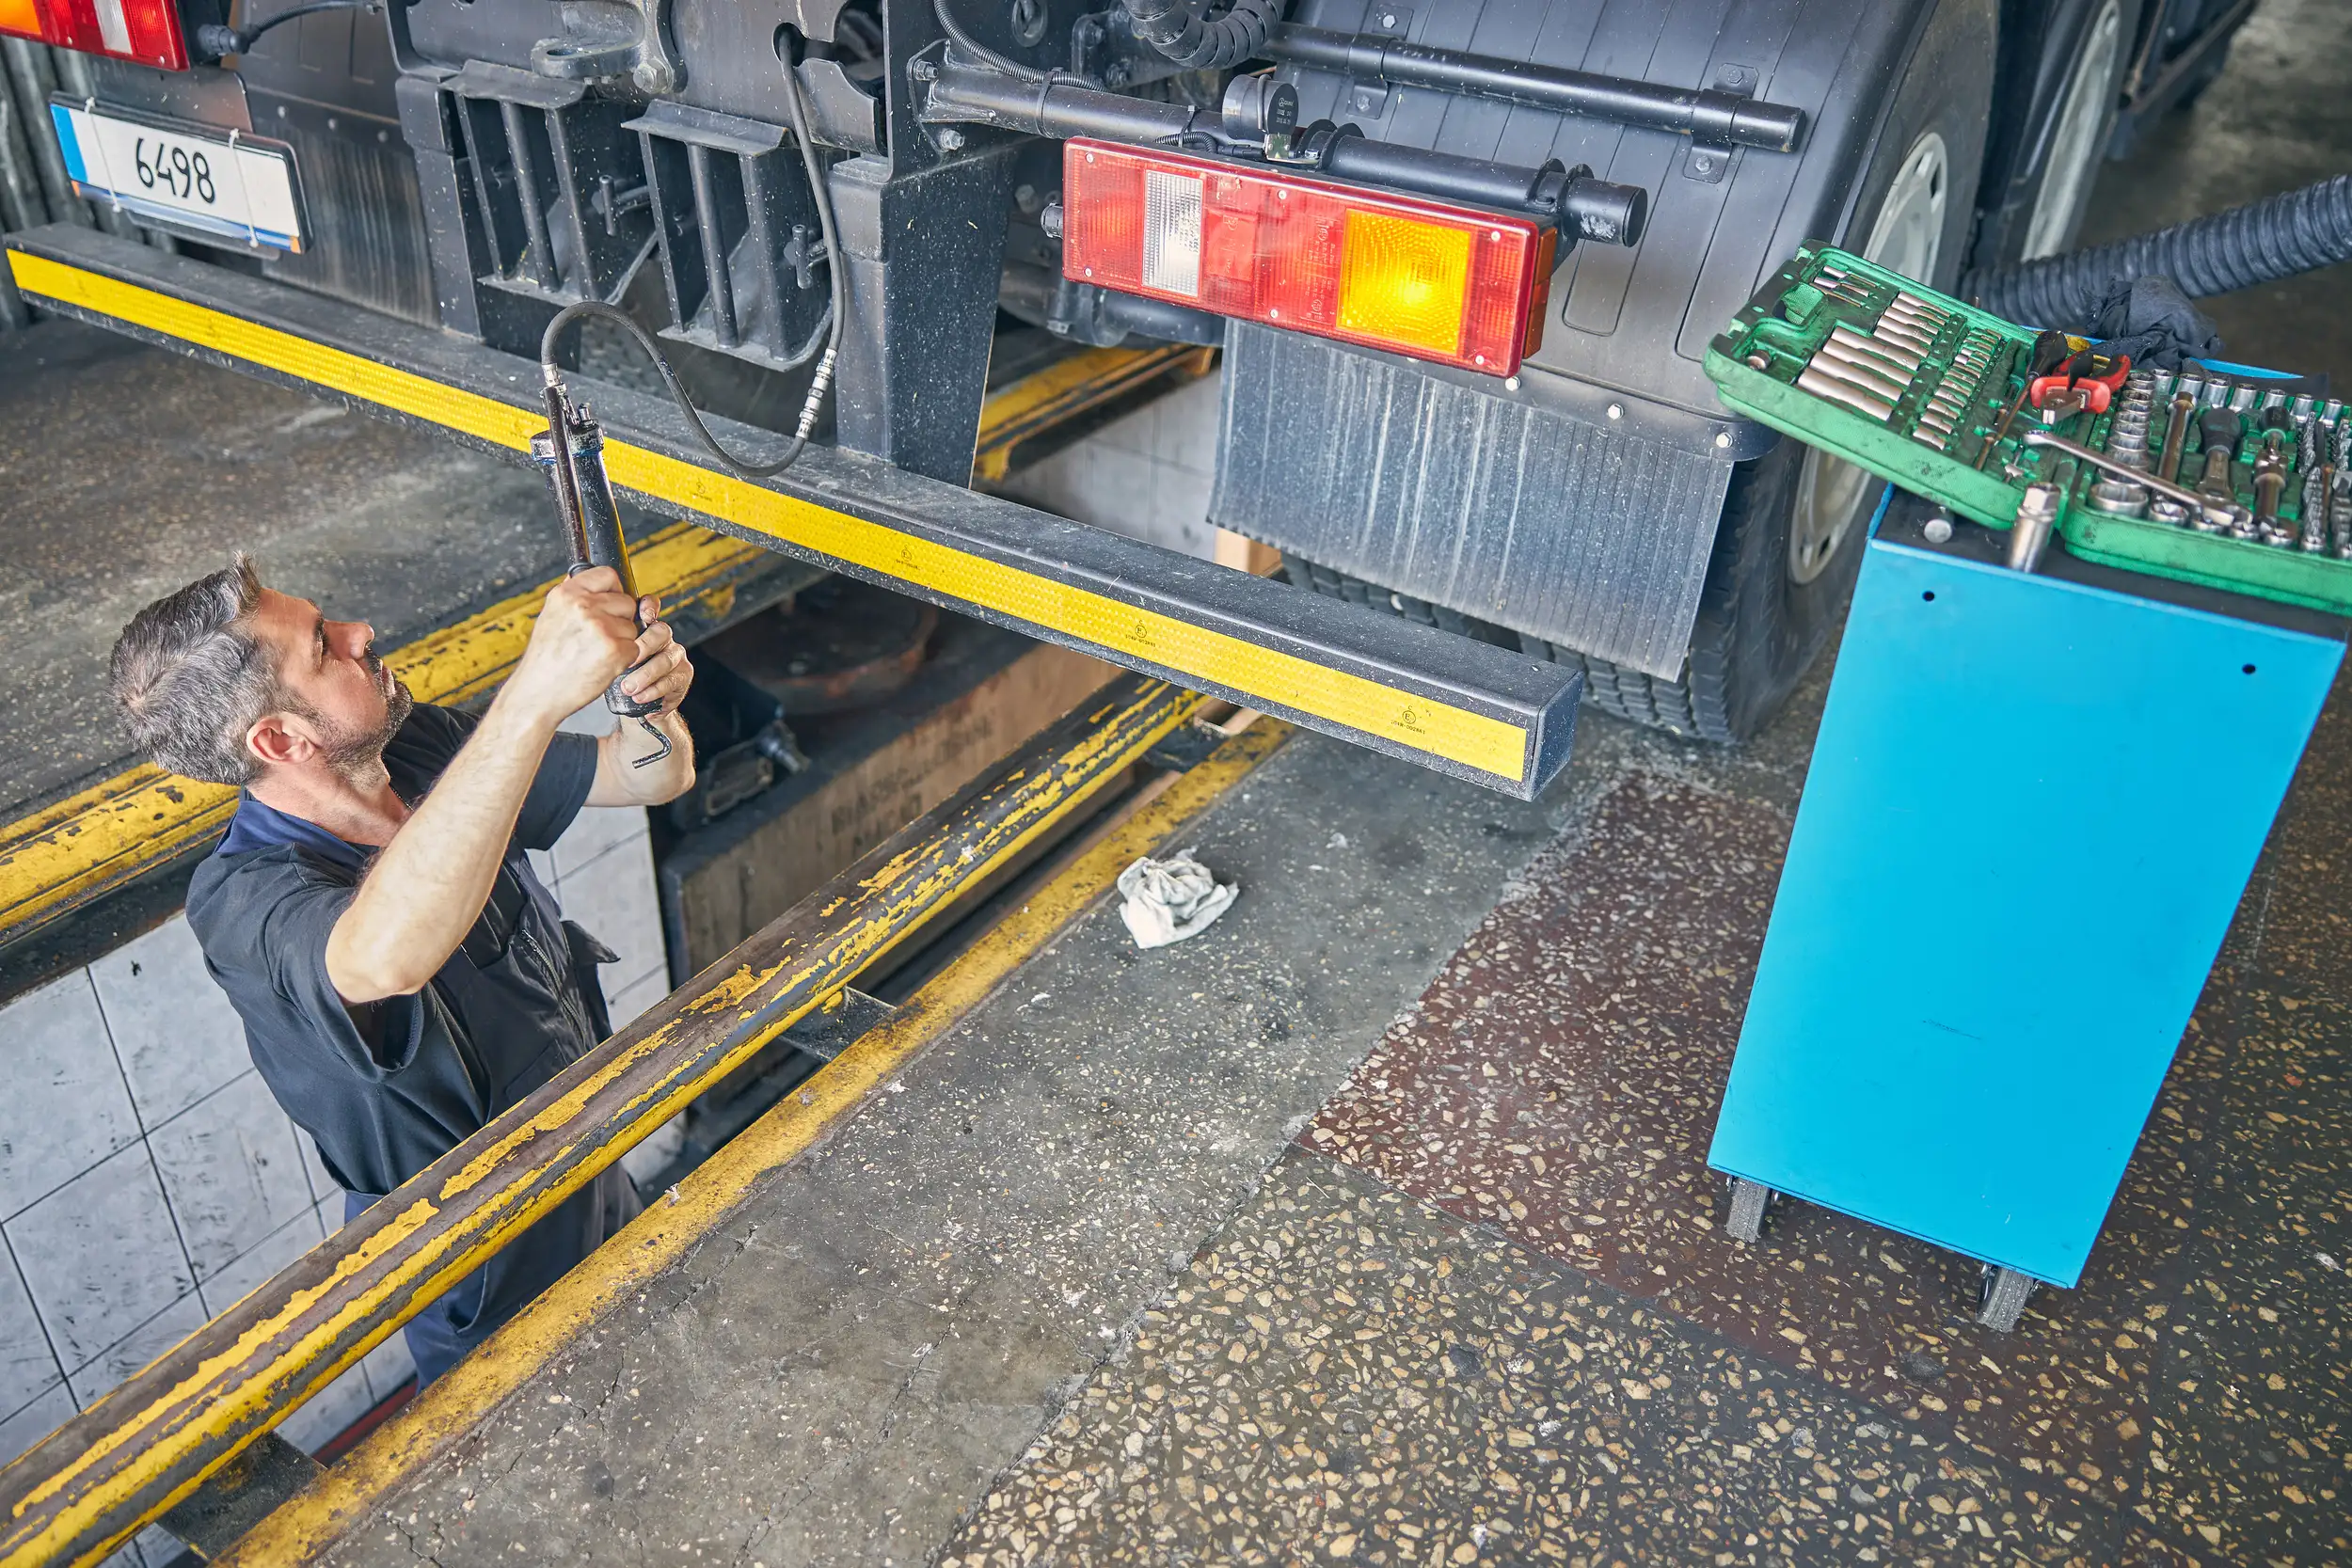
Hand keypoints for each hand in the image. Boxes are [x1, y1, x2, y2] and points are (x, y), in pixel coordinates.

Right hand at [505, 568, 642, 725]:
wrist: (538, 693)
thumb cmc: (546, 658)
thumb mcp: (552, 616)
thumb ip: (575, 597)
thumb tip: (596, 578)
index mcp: (567, 593)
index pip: (608, 575)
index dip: (613, 591)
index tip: (609, 604)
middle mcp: (584, 606)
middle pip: (626, 602)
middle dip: (619, 620)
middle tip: (598, 639)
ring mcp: (601, 627)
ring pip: (632, 627)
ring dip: (621, 641)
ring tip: (595, 654)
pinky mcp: (615, 649)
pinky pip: (634, 648)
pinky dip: (624, 659)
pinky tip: (601, 665)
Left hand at [618, 596, 693, 715]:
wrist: (637, 707)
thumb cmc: (621, 679)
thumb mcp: (609, 660)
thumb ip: (606, 645)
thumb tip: (589, 634)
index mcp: (645, 629)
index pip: (651, 608)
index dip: (650, 606)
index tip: (643, 615)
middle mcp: (663, 639)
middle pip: (661, 632)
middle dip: (644, 647)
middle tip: (627, 662)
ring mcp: (676, 656)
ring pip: (666, 659)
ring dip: (646, 675)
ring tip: (628, 688)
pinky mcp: (684, 675)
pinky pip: (672, 680)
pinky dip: (654, 690)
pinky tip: (640, 697)